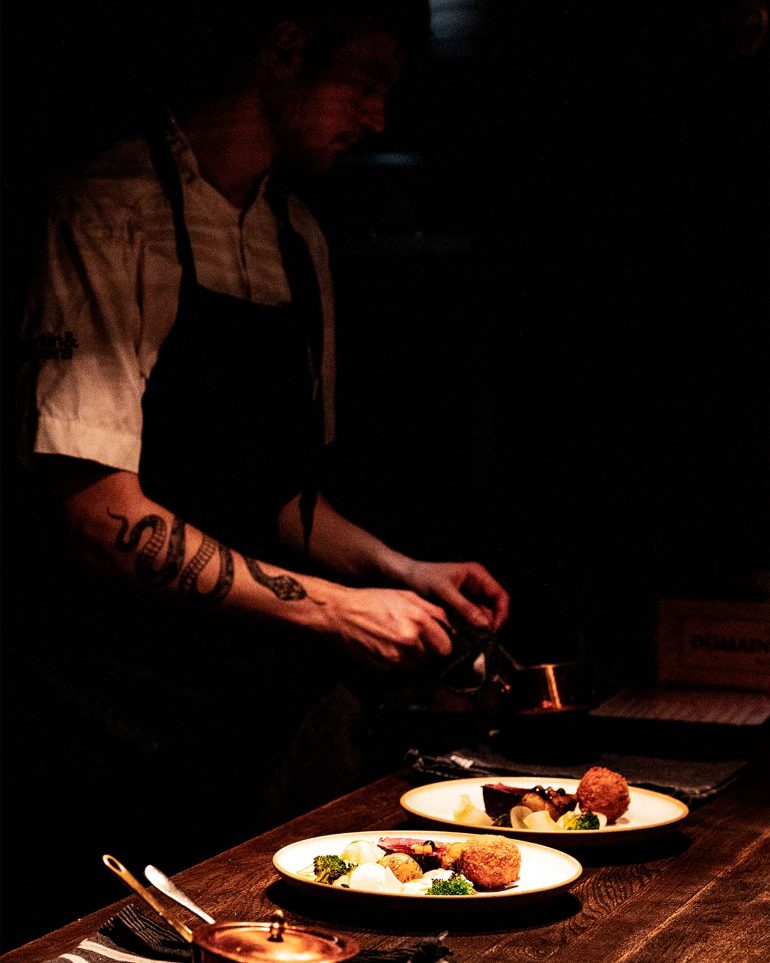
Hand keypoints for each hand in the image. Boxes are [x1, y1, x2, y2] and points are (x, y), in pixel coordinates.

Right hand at [324, 585, 452, 670]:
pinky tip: (390, 646)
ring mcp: (396, 655)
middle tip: (419, 640)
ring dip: (415, 657)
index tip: (438, 640)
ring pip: (418, 665)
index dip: (443, 643)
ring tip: (403, 642)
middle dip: (429, 650)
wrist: (343, 613)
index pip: (446, 646)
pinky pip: (402, 669)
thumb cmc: (373, 600)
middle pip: (433, 658)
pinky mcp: (384, 665)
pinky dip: (401, 661)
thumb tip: (449, 625)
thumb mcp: (406, 595)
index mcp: (418, 620)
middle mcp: (409, 640)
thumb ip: (432, 610)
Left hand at [401, 560, 509, 631]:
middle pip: (495, 606)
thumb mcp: (444, 591)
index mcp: (477, 574)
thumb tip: (484, 623)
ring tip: (473, 636)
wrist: (407, 577)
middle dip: (491, 621)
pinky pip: (473, 616)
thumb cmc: (424, 577)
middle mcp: (477, 584)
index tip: (494, 628)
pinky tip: (466, 632)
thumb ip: (464, 607)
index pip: (500, 595)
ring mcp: (470, 594)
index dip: (501, 612)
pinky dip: (472, 624)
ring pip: (484, 613)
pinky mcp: (462, 603)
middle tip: (484, 636)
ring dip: (481, 625)